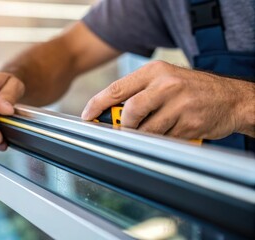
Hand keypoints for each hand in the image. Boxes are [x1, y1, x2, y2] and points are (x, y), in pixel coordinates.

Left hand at [81, 61, 253, 139]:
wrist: (230, 98)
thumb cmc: (191, 90)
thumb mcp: (164, 80)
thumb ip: (139, 93)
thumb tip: (109, 113)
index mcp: (155, 71)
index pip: (117, 88)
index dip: (97, 104)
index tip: (87, 116)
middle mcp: (167, 84)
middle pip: (131, 111)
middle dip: (125, 125)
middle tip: (127, 130)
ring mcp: (180, 104)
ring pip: (147, 129)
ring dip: (146, 135)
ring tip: (157, 128)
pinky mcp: (190, 123)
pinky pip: (164, 139)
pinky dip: (163, 139)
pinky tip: (173, 130)